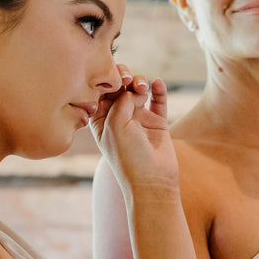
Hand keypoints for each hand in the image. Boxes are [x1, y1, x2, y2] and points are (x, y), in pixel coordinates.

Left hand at [89, 65, 179, 197]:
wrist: (152, 180)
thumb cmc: (127, 156)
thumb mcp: (115, 125)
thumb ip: (121, 100)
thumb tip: (134, 88)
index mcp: (101, 120)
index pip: (100, 92)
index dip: (104, 80)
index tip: (110, 78)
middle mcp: (118, 118)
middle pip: (119, 87)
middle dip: (122, 78)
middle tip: (126, 79)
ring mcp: (138, 119)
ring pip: (138, 90)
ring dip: (140, 82)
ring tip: (142, 88)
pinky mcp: (157, 122)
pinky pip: (159, 99)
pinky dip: (159, 89)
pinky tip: (158, 83)